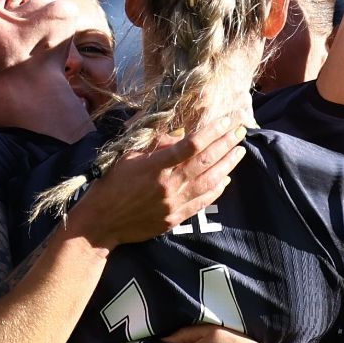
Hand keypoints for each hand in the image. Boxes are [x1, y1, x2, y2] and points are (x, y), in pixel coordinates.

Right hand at [71, 116, 246, 248]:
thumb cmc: (111, 184)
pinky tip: (226, 179)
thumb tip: (180, 133)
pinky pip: (203, 202)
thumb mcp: (128, 156)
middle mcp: (168, 184)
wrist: (101, 222)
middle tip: (242, 130)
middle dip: (227, 143)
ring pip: (210, 181)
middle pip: (206, 160)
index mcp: (155, 166)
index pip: (191, 145)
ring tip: (240, 151)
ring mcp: (174, 203)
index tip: (226, 120)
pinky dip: (217, 189)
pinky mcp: (175, 218)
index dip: (212, 131)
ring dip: (228, 165)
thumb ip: (155, 144)